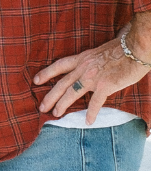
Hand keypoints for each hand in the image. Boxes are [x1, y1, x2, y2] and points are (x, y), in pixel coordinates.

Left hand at [34, 12, 150, 124]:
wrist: (135, 49)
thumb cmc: (121, 48)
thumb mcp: (99, 51)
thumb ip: (91, 59)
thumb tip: (90, 62)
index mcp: (82, 58)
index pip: (59, 66)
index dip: (46, 73)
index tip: (35, 81)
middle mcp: (84, 68)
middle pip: (61, 83)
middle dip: (50, 96)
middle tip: (41, 107)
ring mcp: (93, 77)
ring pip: (72, 93)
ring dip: (62, 104)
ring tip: (55, 114)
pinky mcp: (105, 85)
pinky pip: (95, 102)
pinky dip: (91, 113)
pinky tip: (87, 121)